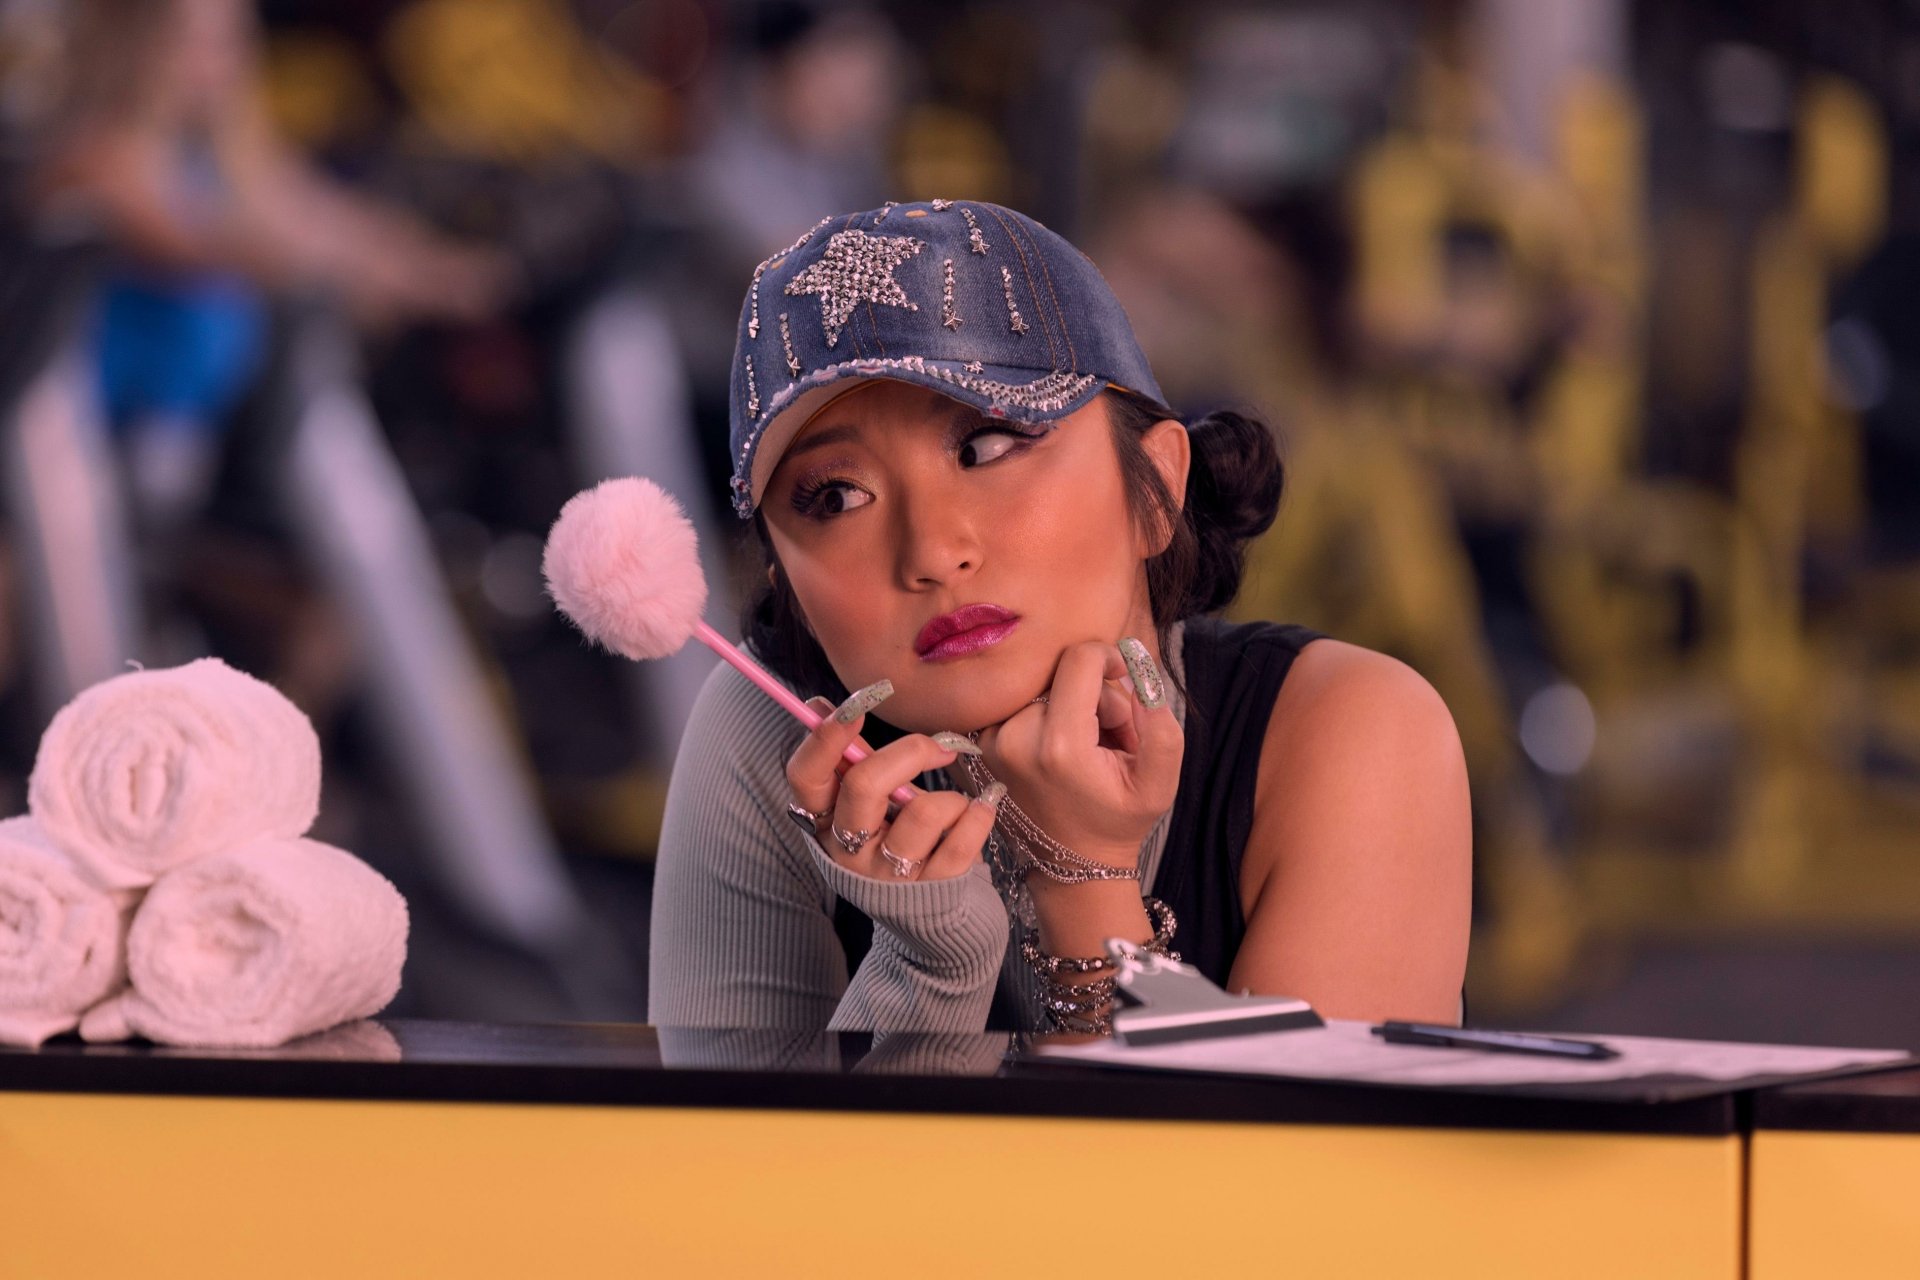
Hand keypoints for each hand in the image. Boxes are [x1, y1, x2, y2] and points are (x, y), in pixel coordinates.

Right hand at [786, 696, 999, 881]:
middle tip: (941, 746)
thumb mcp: (873, 806)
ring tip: (957, 805)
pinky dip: (979, 814)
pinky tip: (981, 811)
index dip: (825, 737)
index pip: (805, 777)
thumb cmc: (902, 845)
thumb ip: (853, 759)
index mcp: (826, 823)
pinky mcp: (932, 893)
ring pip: (924, 810)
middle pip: (864, 784)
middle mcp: (848, 853)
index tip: (856, 704)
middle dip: (911, 752)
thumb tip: (817, 704)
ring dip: (951, 797)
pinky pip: (963, 835)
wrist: (937, 922)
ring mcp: (889, 878)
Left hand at [970, 639, 1182, 869]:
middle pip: (1062, 675)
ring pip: (1040, 688)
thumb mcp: (1160, 781)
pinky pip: (1018, 704)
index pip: (1079, 659)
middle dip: (1095, 694)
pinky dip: (1043, 715)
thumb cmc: (1119, 820)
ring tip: (1086, 746)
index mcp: (1059, 745)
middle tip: (1111, 735)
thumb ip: (1161, 723)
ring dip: (1069, 705)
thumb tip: (1139, 666)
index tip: (1125, 677)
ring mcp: (990, 742)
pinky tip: (1058, 748)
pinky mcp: (979, 745)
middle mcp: (1015, 738)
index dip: (1110, 659)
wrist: (1073, 864)